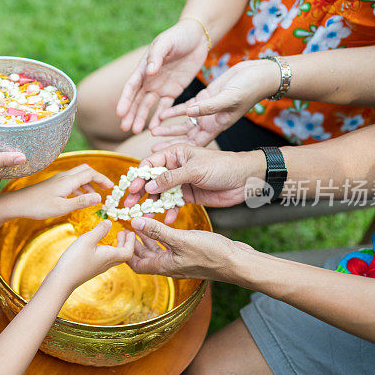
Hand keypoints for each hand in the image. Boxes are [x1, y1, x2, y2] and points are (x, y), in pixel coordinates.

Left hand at [2, 164, 113, 219]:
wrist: (18, 204)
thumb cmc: (38, 207)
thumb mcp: (62, 208)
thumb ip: (81, 202)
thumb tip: (100, 197)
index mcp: (68, 181)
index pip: (91, 173)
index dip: (103, 179)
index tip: (112, 188)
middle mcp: (64, 177)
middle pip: (86, 170)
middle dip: (98, 177)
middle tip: (107, 189)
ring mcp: (58, 180)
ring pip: (78, 176)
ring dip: (89, 184)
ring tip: (96, 197)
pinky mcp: (53, 185)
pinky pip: (71, 182)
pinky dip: (80, 188)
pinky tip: (80, 198)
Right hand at [49, 220, 135, 291]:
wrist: (62, 280)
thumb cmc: (74, 260)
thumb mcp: (87, 240)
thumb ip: (99, 230)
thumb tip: (110, 222)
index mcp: (109, 257)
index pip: (128, 252)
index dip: (131, 242)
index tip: (130, 231)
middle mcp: (107, 263)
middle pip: (123, 255)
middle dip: (126, 243)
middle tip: (123, 232)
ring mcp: (99, 267)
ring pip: (115, 257)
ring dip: (117, 246)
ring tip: (114, 236)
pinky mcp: (92, 268)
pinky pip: (106, 259)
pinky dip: (109, 249)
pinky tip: (100, 244)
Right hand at [116, 19, 209, 133]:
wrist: (197, 37)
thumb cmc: (179, 36)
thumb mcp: (167, 42)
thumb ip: (157, 56)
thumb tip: (148, 71)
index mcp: (144, 68)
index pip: (131, 87)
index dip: (125, 100)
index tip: (120, 113)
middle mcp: (149, 79)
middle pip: (136, 100)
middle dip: (130, 114)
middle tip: (125, 128)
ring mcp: (160, 86)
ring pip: (148, 105)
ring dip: (141, 118)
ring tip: (135, 131)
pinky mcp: (173, 91)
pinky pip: (165, 107)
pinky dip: (159, 118)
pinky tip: (154, 128)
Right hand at [124, 145, 264, 221]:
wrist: (245, 179)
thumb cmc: (222, 166)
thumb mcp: (195, 170)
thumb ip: (171, 179)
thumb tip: (148, 186)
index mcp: (175, 154)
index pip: (150, 163)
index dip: (139, 176)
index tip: (133, 189)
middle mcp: (175, 167)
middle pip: (151, 180)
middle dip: (140, 193)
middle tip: (129, 205)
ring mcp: (181, 182)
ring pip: (160, 195)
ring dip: (152, 205)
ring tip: (144, 217)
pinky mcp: (188, 196)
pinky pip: (173, 204)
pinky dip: (169, 212)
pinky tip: (167, 220)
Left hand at [128, 217, 251, 282]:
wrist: (237, 263)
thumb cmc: (211, 253)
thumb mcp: (180, 239)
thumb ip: (157, 231)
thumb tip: (134, 223)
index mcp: (164, 266)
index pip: (136, 264)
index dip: (126, 251)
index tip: (122, 235)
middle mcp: (170, 266)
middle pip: (144, 258)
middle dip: (134, 244)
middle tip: (128, 228)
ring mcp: (180, 262)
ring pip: (157, 252)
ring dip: (148, 240)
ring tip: (141, 224)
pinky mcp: (189, 256)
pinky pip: (169, 248)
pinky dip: (162, 238)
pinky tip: (164, 227)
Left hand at [150, 59, 279, 146]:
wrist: (259, 75)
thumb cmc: (249, 89)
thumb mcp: (228, 98)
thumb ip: (209, 106)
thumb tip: (189, 112)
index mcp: (217, 126)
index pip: (196, 144)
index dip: (180, 152)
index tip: (164, 159)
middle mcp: (210, 122)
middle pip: (186, 137)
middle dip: (170, 144)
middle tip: (152, 151)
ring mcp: (206, 111)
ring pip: (184, 124)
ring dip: (169, 128)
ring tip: (152, 131)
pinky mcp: (204, 99)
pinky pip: (185, 108)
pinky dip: (173, 111)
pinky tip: (160, 114)